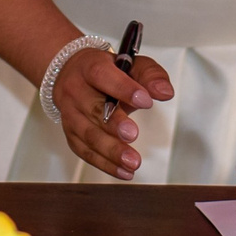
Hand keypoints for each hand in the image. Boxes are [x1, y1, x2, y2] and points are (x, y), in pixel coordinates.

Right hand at [53, 48, 173, 180]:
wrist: (72, 75)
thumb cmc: (106, 71)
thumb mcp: (130, 64)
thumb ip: (150, 75)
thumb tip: (165, 92)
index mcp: (89, 67)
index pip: (102, 75)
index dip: (123, 88)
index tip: (145, 101)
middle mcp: (75, 90)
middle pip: (92, 109)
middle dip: (113, 124)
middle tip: (133, 135)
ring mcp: (70, 114)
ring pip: (87, 135)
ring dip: (111, 151)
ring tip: (133, 161)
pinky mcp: (71, 134)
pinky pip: (85, 152)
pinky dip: (105, 164)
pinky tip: (124, 171)